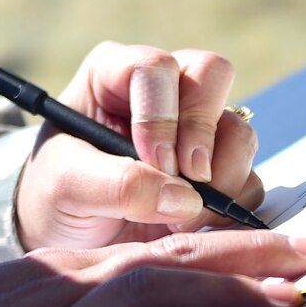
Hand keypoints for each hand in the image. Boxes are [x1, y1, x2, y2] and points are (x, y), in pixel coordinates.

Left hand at [15, 42, 263, 250]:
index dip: (160, 113)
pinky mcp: (219, 171)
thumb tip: (185, 198)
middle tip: (187, 178)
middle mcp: (163, 92)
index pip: (154, 67)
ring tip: (180, 217)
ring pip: (238, 130)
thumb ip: (118, 184)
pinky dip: (231, 207)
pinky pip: (249, 178)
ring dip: (221, 177)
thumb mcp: (66, 185)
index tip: (153, 161)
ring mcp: (196, 130)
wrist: (71, 239)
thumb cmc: (56, 195)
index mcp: (114, 74)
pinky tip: (192, 226)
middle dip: (202, 131)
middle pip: (212, 74)